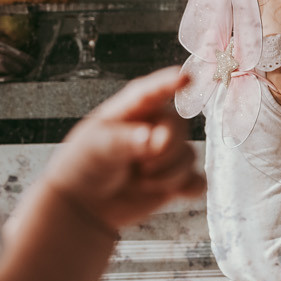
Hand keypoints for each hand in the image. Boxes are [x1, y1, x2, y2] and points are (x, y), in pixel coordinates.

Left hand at [40, 66, 204, 233]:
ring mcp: (165, 154)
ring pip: (188, 156)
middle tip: (140, 166)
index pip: (152, 92)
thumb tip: (153, 139)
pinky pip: (197, 180)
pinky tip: (174, 192)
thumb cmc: (83, 164)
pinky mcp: (173, 180)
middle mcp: (152, 126)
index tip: (185, 78)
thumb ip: (124, 141)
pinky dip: (190, 187)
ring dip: (168, 174)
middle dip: (164, 149)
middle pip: (178, 127)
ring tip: (139, 181)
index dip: (169, 84)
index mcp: (130, 109)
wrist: (83, 202)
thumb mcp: (96, 147)